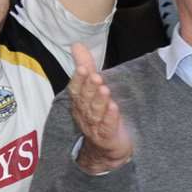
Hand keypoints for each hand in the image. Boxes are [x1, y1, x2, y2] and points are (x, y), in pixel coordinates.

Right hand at [67, 43, 132, 172]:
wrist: (108, 147)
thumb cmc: (100, 114)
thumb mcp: (93, 88)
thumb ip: (86, 66)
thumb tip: (77, 44)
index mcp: (80, 102)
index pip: (76, 89)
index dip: (78, 80)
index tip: (83, 68)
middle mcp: (84, 113)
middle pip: (85, 100)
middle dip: (89, 88)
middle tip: (95, 76)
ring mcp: (94, 126)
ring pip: (95, 113)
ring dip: (99, 101)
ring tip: (105, 89)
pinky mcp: (107, 137)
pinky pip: (107, 127)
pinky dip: (110, 118)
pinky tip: (114, 108)